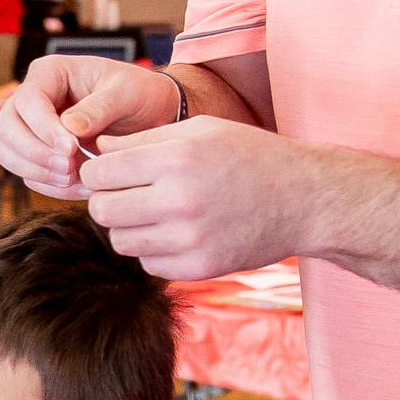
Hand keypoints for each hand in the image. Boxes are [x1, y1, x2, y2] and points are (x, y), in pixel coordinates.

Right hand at [0, 56, 187, 197]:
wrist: (151, 115)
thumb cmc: (139, 94)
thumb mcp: (127, 93)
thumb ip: (99, 107)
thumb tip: (69, 127)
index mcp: (50, 73)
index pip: (28, 100)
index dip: (44, 128)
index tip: (72, 148)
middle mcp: (32, 98)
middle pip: (7, 128)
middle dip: (35, 153)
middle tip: (70, 168)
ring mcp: (30, 127)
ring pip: (7, 153)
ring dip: (37, 172)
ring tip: (74, 178)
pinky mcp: (38, 153)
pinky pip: (28, 173)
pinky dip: (49, 185)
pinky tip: (80, 186)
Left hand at [76, 117, 318, 283]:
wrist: (303, 198)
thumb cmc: (249, 155)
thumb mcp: (200, 131)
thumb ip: (144, 139)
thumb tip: (98, 147)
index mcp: (176, 158)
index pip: (99, 174)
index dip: (96, 173)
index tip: (109, 174)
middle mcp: (179, 200)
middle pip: (102, 211)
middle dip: (106, 202)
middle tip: (126, 195)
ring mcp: (189, 239)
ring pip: (121, 241)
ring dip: (130, 227)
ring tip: (155, 212)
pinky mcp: (199, 268)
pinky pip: (149, 264)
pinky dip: (155, 250)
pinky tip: (178, 233)